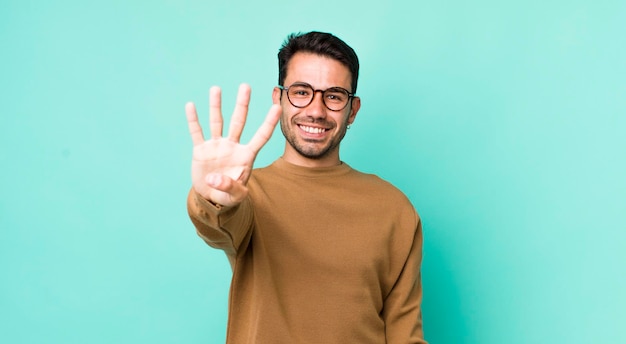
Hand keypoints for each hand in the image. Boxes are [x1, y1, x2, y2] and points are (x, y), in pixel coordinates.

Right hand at [186, 83, 280, 206]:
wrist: (211, 197)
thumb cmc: (229, 196)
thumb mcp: (235, 196)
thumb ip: (229, 188)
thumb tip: (215, 178)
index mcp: (246, 155)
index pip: (261, 136)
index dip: (269, 123)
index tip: (277, 107)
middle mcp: (232, 146)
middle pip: (238, 121)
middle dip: (242, 104)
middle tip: (245, 86)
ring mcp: (216, 146)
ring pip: (217, 122)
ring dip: (216, 106)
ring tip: (216, 88)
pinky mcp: (201, 150)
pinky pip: (197, 132)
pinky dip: (193, 120)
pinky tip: (191, 106)